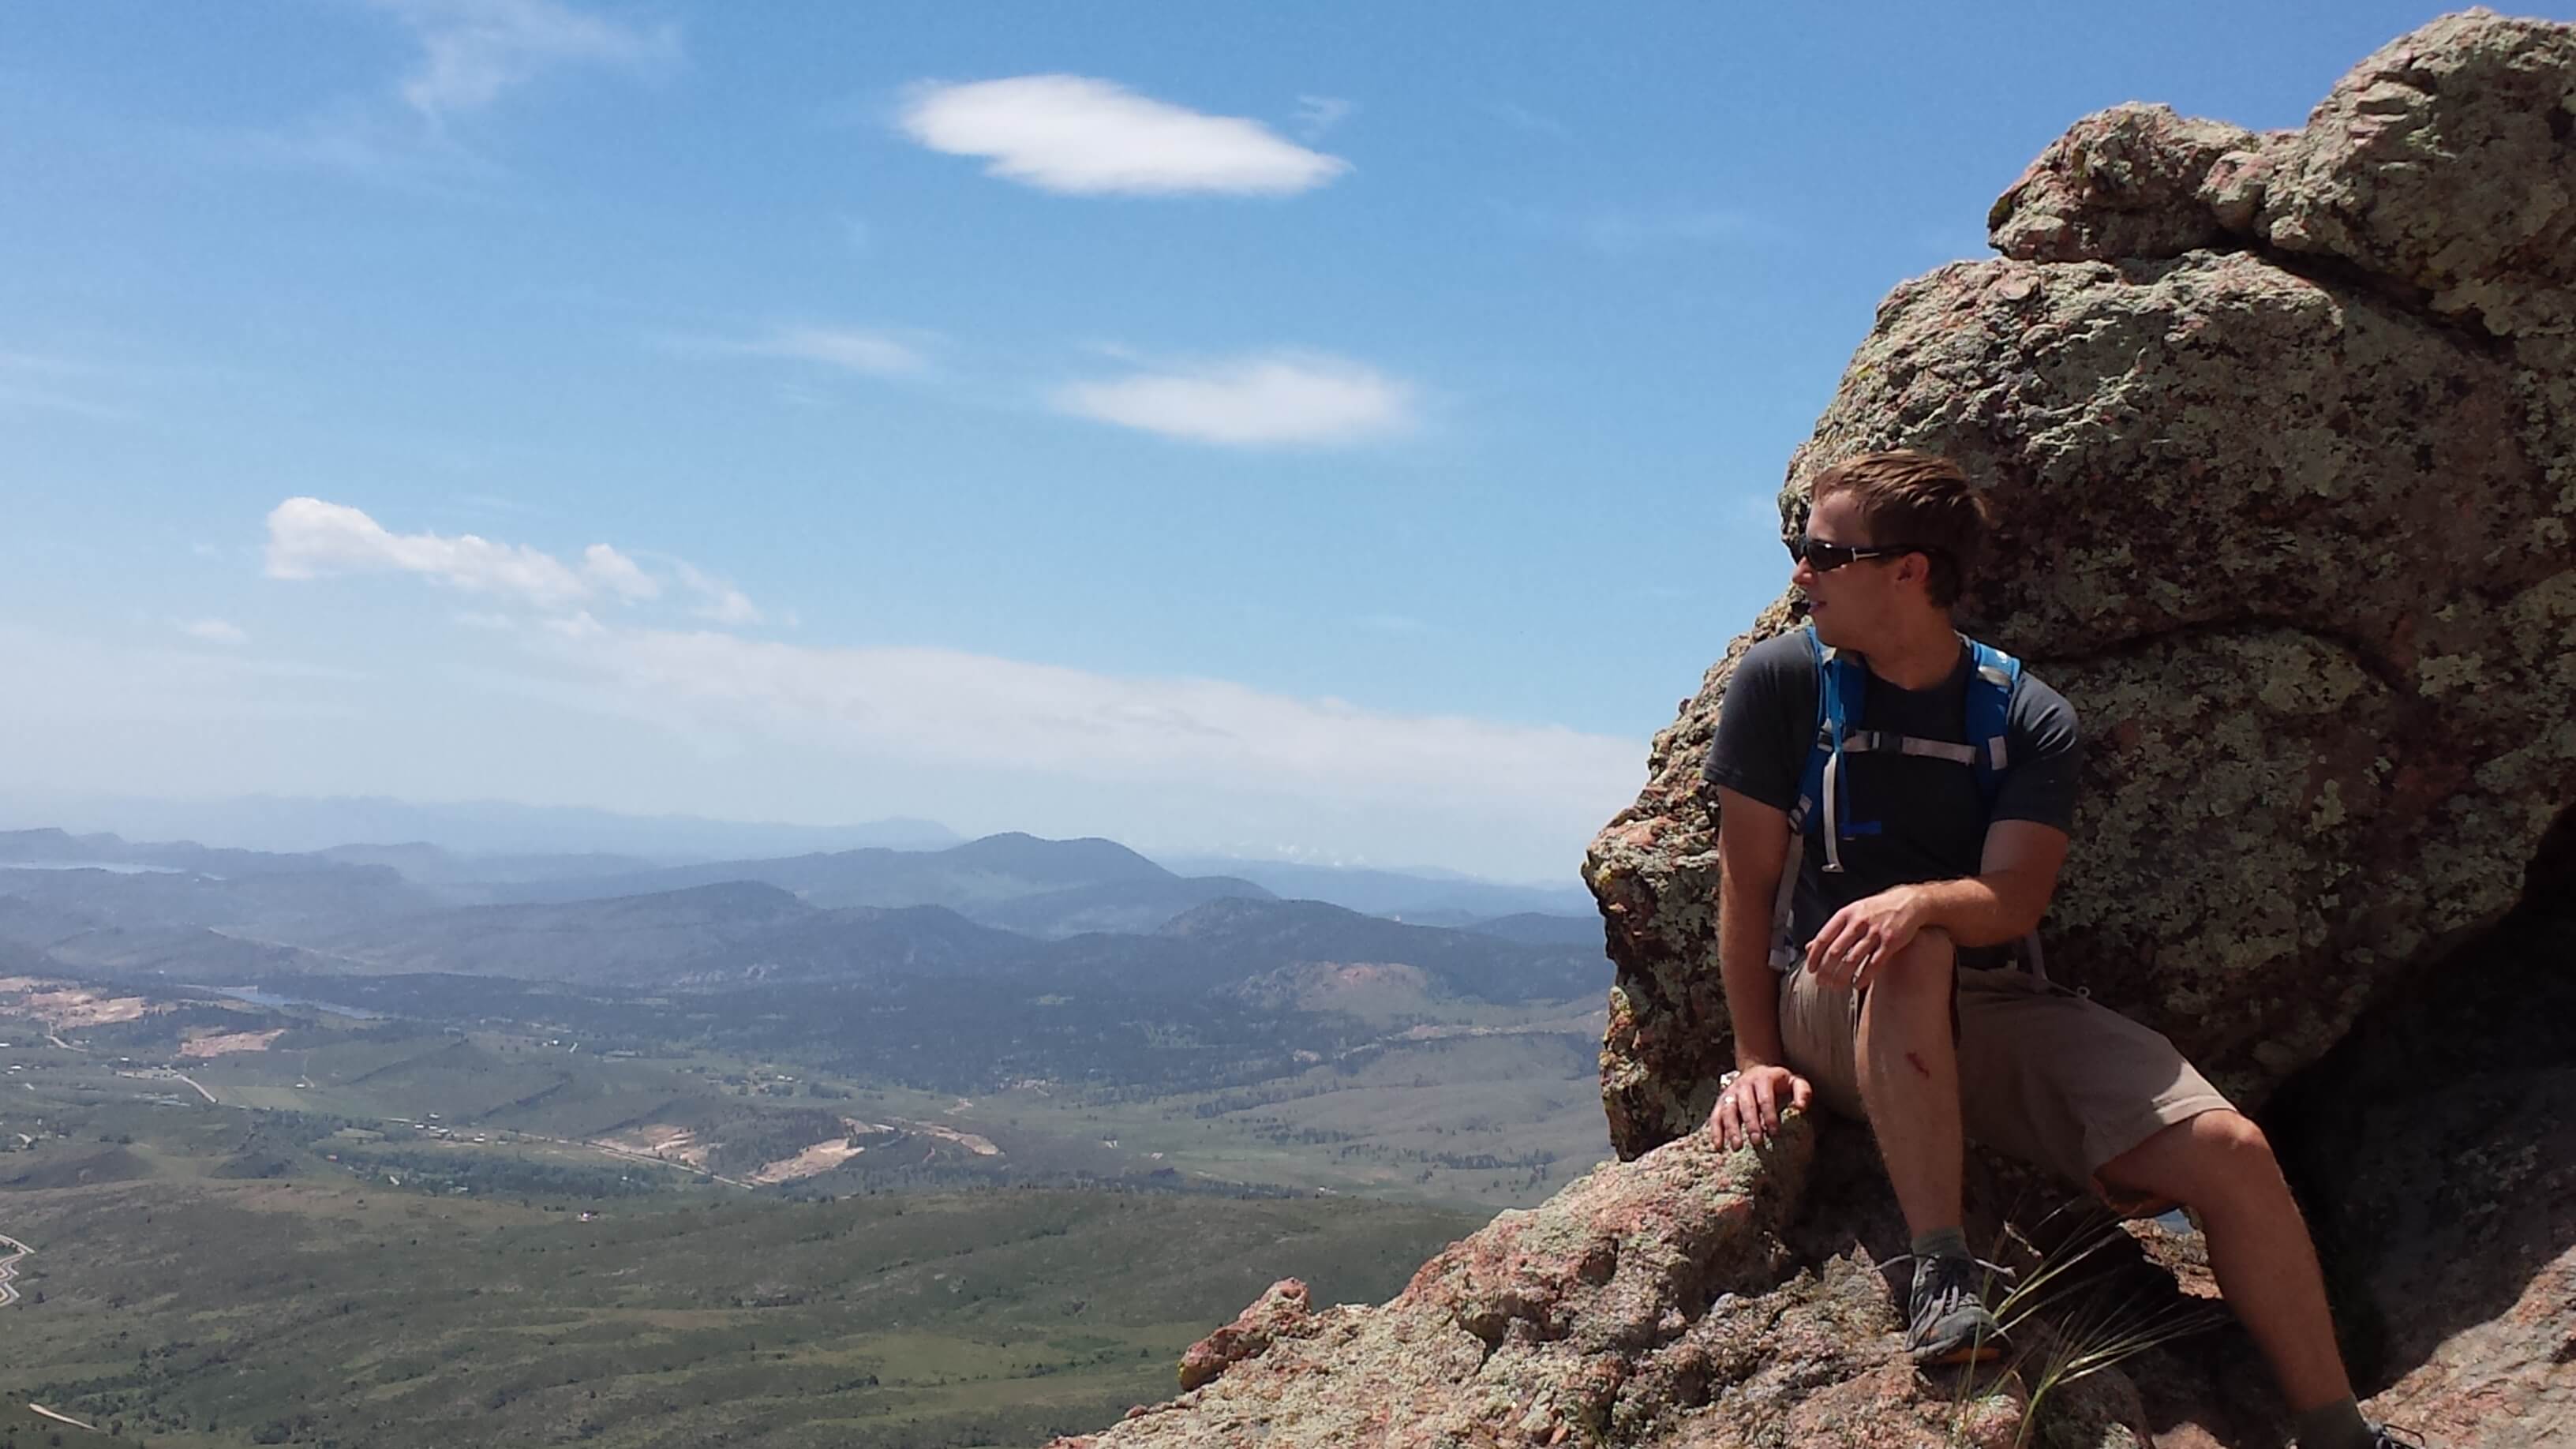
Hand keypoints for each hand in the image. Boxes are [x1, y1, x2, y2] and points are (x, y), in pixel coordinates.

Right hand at [1709, 1064, 1811, 1150]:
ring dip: (1731, 1129)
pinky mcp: (1721, 1101)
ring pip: (1727, 1110)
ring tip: (1737, 1146)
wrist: (1757, 1070)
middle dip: (1751, 1123)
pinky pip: (1715, 1116)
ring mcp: (1730, 1092)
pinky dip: (1715, 1131)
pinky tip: (1718, 1146)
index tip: (1774, 1131)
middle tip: (1757, 1141)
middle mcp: (1744, 1084)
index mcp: (1763, 1078)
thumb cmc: (1778, 1082)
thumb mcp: (1794, 1081)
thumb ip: (1802, 1091)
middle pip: (1745, 1104)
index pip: (1765, 1097)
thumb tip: (1801, 1107)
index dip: (1769, 1114)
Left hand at [1806, 888, 1928, 992]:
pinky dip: (1864, 977)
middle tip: (1821, 983)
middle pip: (1836, 951)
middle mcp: (1858, 922)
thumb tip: (1809, 947)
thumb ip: (1832, 930)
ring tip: (1836, 987)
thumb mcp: (1851, 914)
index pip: (1823, 937)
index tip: (1811, 969)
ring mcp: (1875, 932)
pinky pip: (1874, 964)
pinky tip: (1857, 984)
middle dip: (1826, 970)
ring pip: (1853, 960)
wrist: (1908, 902)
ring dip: (1842, 977)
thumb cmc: (1876, 910)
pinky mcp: (1891, 942)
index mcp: (1846, 914)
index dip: (1814, 956)